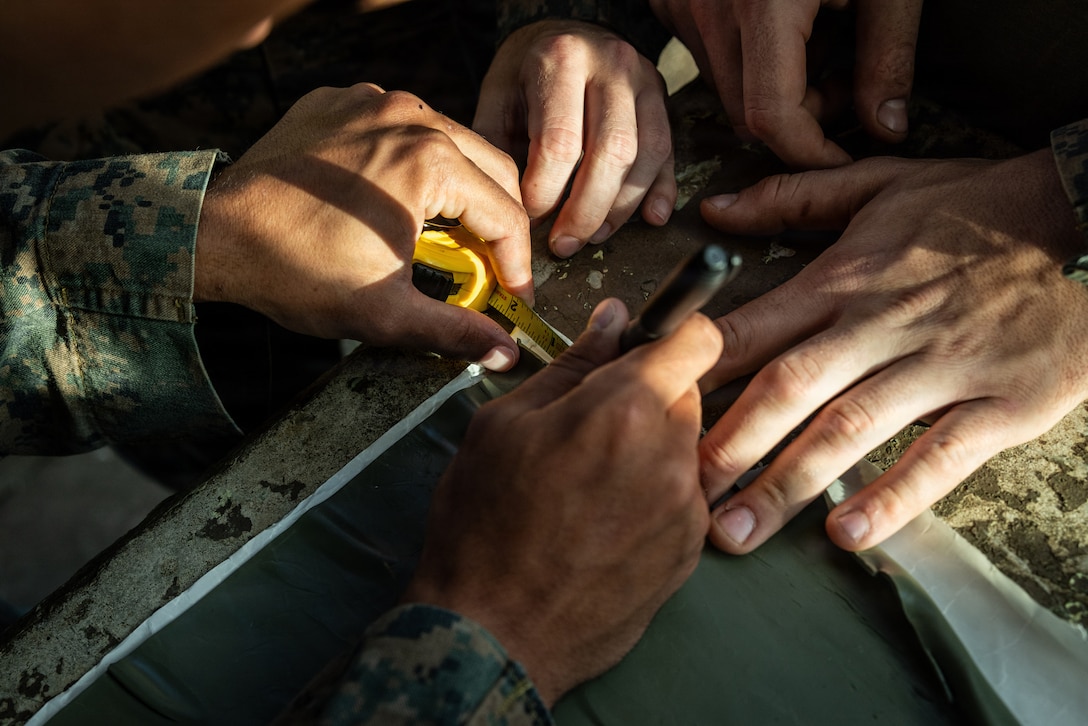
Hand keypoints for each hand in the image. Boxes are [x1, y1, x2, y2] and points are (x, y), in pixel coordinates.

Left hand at [195, 83, 531, 370]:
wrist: (213, 234)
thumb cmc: (292, 270)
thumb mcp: (385, 312)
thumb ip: (455, 331)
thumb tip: (503, 354)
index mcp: (430, 161)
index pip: (505, 214)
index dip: (517, 264)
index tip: (514, 295)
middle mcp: (408, 116)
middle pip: (490, 168)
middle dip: (497, 221)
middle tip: (490, 266)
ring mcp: (372, 100)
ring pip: (449, 141)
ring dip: (458, 188)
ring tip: (445, 235)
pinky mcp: (341, 101)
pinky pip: (398, 126)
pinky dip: (409, 160)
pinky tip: (394, 198)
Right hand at [403, 298, 722, 704]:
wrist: (493, 635)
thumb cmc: (482, 525)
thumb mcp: (503, 425)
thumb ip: (571, 366)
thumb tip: (612, 320)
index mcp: (624, 410)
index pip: (698, 338)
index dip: (672, 334)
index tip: (645, 346)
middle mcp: (670, 455)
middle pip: (688, 391)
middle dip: (649, 393)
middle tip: (592, 424)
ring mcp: (686, 509)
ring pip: (684, 445)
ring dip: (652, 445)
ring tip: (593, 481)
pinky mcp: (689, 552)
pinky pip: (683, 496)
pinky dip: (655, 493)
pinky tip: (605, 520)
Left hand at [474, 20, 674, 258]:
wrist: (563, 30)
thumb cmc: (526, 72)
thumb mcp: (498, 97)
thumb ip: (499, 148)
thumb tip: (509, 211)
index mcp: (561, 60)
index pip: (561, 143)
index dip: (546, 193)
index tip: (529, 220)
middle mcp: (610, 65)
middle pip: (611, 153)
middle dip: (586, 211)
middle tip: (564, 245)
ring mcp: (643, 79)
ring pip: (645, 156)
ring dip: (621, 208)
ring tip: (594, 236)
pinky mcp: (662, 97)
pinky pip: (668, 151)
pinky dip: (662, 190)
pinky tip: (651, 218)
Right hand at [649, 0, 922, 167]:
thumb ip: (887, 58)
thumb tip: (885, 128)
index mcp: (766, 3)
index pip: (772, 116)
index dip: (811, 150)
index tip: (843, 154)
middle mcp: (712, 8)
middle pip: (746, 112)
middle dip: (799, 121)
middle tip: (848, 87)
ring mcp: (683, 3)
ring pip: (725, 86)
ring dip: (774, 91)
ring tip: (822, 46)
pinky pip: (706, 53)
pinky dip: (747, 58)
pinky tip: (783, 22)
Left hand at [697, 150, 1087, 551]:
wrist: (1085, 215)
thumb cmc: (971, 208)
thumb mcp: (878, 186)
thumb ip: (789, 199)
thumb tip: (712, 208)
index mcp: (844, 278)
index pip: (756, 328)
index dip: (698, 373)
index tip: (652, 414)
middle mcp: (882, 323)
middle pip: (791, 386)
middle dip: (729, 443)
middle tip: (681, 494)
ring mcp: (942, 364)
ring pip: (853, 428)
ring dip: (790, 482)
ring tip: (740, 532)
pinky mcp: (1002, 401)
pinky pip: (941, 455)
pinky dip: (895, 496)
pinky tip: (849, 534)